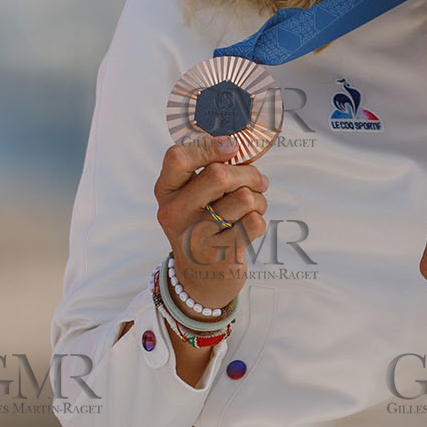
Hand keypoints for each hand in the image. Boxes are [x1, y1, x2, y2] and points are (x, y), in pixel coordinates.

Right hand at [154, 135, 270, 310]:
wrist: (199, 281)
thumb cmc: (202, 227)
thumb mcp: (192, 199)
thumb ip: (210, 171)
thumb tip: (243, 146)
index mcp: (166, 192)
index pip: (178, 157)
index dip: (209, 146)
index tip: (232, 147)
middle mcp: (175, 213)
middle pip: (219, 175)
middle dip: (249, 174)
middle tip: (259, 181)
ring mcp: (196, 236)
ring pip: (244, 198)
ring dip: (259, 198)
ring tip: (253, 206)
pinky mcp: (220, 255)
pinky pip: (255, 222)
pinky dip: (260, 219)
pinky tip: (250, 225)